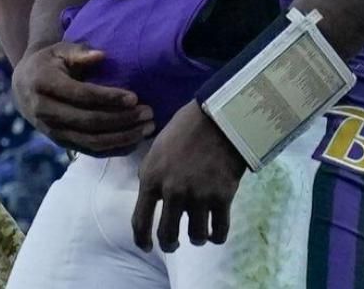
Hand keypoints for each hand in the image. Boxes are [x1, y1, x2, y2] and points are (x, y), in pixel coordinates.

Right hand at [11, 42, 153, 153]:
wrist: (23, 85)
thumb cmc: (48, 62)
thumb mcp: (60, 50)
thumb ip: (80, 52)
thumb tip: (102, 56)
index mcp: (44, 84)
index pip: (81, 95)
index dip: (109, 98)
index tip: (135, 97)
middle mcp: (46, 112)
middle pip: (89, 122)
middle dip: (122, 119)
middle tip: (148, 113)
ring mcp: (52, 131)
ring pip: (92, 141)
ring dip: (123, 138)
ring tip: (147, 128)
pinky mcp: (61, 143)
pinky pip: (90, 151)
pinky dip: (114, 149)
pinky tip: (135, 141)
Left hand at [131, 102, 246, 252]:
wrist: (218, 117)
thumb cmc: (184, 129)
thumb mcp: (156, 150)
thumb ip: (151, 176)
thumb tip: (152, 199)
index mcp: (151, 179)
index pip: (140, 221)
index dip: (142, 240)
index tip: (147, 247)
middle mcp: (173, 192)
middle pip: (168, 235)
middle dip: (170, 245)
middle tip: (173, 245)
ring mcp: (199, 196)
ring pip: (196, 236)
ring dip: (196, 239)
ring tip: (199, 235)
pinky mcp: (223, 197)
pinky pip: (219, 231)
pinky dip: (217, 236)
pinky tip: (215, 234)